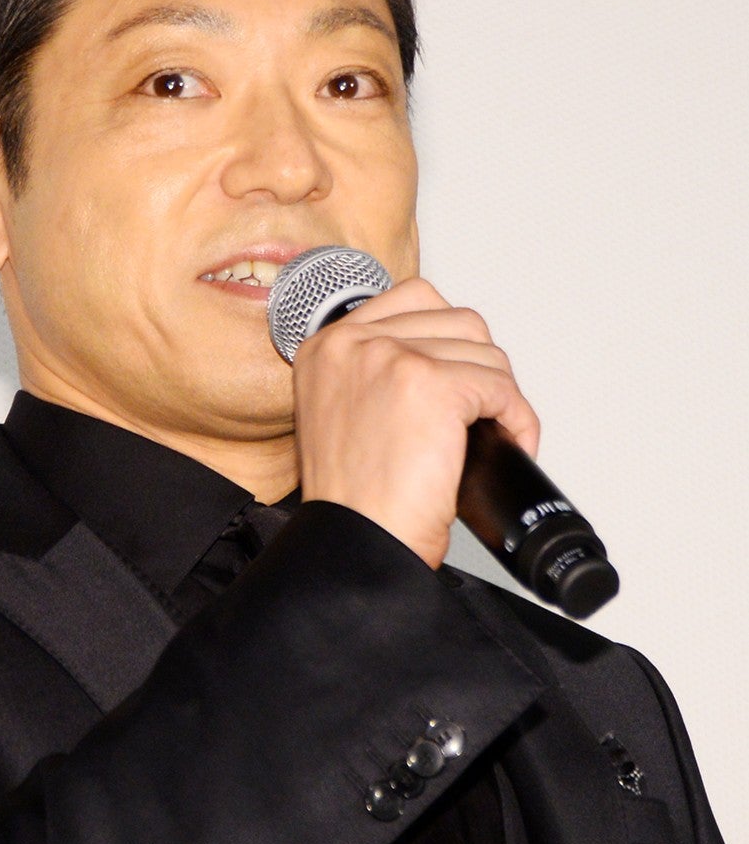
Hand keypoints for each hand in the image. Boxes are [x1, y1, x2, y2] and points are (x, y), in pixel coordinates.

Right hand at [293, 277, 539, 569]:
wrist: (358, 543)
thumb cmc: (353, 502)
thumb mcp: (341, 417)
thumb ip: (374, 376)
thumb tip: (437, 362)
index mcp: (327, 348)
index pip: (413, 300)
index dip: (449, 339)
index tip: (457, 376)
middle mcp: (354, 344)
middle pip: (456, 320)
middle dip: (479, 366)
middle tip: (478, 410)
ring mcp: (393, 359)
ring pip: (484, 351)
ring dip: (499, 394)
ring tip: (490, 432)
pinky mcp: (433, 386)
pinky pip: (500, 388)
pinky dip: (516, 419)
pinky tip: (507, 443)